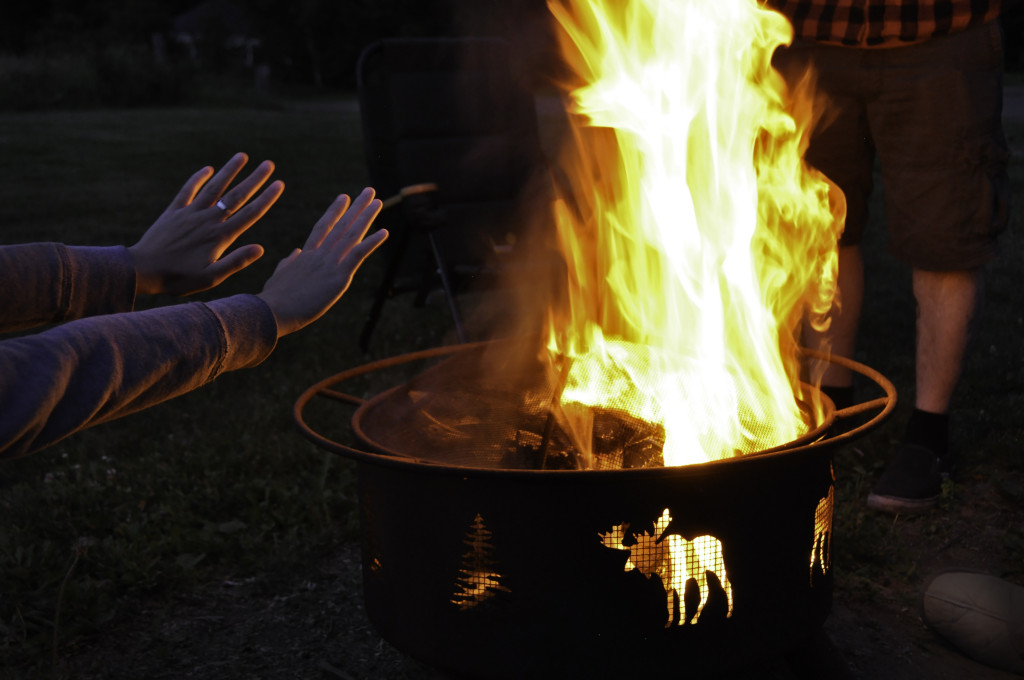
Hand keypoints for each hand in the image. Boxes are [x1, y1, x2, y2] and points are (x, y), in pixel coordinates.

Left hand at [128, 152, 283, 295]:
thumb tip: (261, 248)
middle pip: (236, 196)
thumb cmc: (179, 278)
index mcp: (220, 237)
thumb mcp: (212, 277)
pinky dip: (198, 178)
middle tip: (268, 164)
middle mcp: (208, 220)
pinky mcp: (173, 212)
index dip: (266, 198)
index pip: (250, 214)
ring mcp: (190, 213)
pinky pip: (188, 190)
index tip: (279, 184)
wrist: (143, 269)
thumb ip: (236, 261)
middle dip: (254, 180)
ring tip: (242, 156)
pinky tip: (208, 168)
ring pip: (214, 187)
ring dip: (229, 171)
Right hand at [257, 187, 385, 337]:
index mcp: (307, 255)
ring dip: (366, 216)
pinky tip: (384, 232)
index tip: (343, 197)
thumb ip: (289, 263)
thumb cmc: (274, 298)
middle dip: (356, 207)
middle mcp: (320, 254)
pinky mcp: (338, 276)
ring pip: (351, 234)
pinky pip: (358, 254)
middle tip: (369, 191)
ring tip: (377, 201)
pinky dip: (372, 242)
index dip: (335, 211)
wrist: (272, 311)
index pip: (323, 227)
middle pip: (341, 225)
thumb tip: (296, 252)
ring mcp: (330, 263)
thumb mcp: (279, 276)